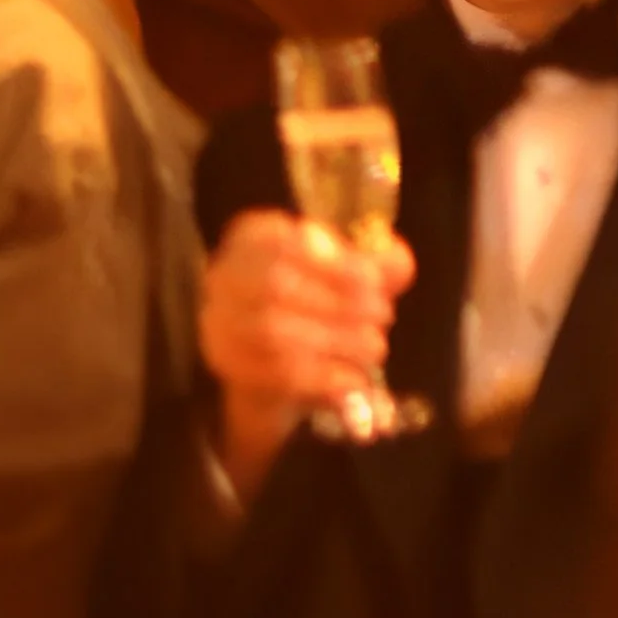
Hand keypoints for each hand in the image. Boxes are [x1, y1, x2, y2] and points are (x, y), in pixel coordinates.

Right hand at [200, 208, 416, 501]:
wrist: (276, 370)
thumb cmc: (316, 307)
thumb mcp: (351, 278)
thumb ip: (377, 266)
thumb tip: (397, 261)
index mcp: (255, 237)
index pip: (285, 240)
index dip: (332, 262)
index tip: (374, 280)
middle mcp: (225, 276)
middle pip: (276, 285)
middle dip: (338, 303)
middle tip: (383, 316)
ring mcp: (219, 323)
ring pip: (273, 331)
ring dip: (334, 340)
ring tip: (375, 347)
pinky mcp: (228, 367)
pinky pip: (273, 373)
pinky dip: (321, 377)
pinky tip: (354, 380)